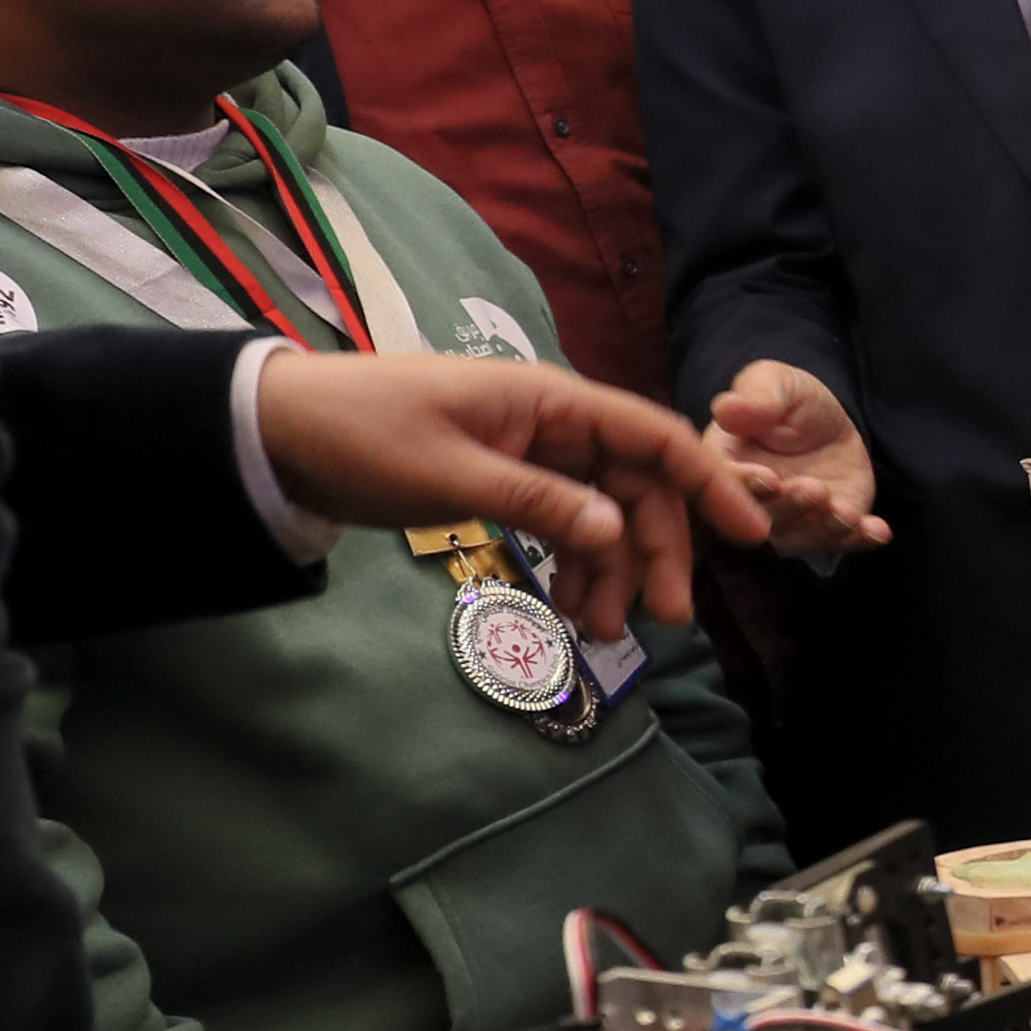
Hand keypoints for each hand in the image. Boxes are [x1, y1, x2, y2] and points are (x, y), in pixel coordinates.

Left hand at [252, 349, 765, 633]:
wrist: (280, 434)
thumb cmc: (362, 436)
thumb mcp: (452, 475)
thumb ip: (539, 502)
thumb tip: (620, 534)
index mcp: (550, 400)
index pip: (652, 437)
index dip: (708, 482)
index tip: (750, 534)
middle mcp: (553, 422)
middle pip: (636, 486)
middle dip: (656, 551)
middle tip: (662, 620)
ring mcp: (531, 452)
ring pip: (603, 513)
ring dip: (613, 570)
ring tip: (600, 630)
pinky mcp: (506, 482)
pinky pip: (563, 524)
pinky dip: (575, 565)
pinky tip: (571, 608)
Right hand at [706, 360, 891, 556]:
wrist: (830, 421)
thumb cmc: (790, 400)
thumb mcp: (774, 384)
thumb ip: (754, 397)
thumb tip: (727, 409)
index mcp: (727, 466)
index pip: (726, 484)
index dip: (745, 485)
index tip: (767, 478)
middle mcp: (752, 505)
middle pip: (763, 518)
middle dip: (790, 508)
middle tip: (812, 490)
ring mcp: (790, 523)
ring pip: (801, 538)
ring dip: (823, 528)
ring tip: (844, 512)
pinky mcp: (827, 531)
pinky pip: (842, 542)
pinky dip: (860, 539)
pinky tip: (878, 531)